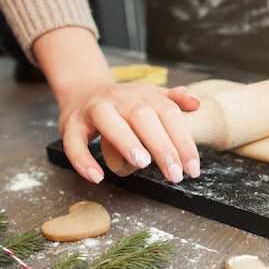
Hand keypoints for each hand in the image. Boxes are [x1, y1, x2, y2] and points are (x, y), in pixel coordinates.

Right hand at [33, 27, 201, 183]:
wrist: (83, 91)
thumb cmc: (125, 102)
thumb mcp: (151, 96)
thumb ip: (174, 99)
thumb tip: (197, 103)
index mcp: (144, 93)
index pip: (169, 113)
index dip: (183, 140)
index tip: (193, 168)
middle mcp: (120, 98)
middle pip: (143, 117)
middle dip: (161, 146)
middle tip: (174, 174)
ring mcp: (94, 109)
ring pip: (109, 121)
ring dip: (126, 142)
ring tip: (142, 164)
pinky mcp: (70, 124)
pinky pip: (74, 142)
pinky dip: (83, 160)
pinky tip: (97, 177)